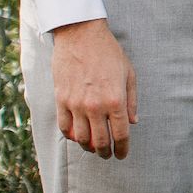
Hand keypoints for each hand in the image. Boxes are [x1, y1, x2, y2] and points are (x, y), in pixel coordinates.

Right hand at [49, 19, 137, 157]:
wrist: (81, 36)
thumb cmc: (109, 53)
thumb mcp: (129, 75)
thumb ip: (131, 101)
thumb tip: (132, 122)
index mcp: (115, 100)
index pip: (120, 134)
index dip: (122, 149)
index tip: (122, 155)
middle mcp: (95, 106)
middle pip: (100, 141)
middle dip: (105, 152)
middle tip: (107, 155)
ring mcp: (75, 104)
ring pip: (80, 137)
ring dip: (87, 146)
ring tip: (93, 147)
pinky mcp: (60, 99)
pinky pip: (64, 126)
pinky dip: (70, 135)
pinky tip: (76, 136)